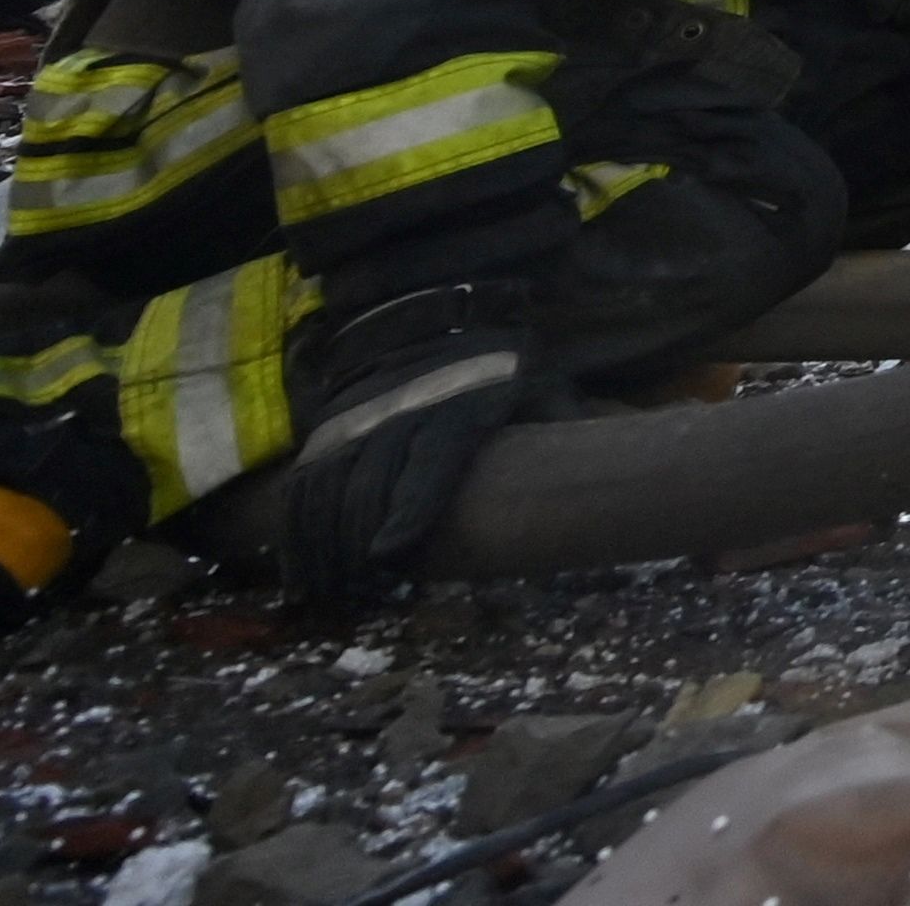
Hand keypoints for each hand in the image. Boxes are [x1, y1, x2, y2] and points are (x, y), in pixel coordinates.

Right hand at [271, 279, 537, 605]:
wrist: (446, 313)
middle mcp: (400, 417)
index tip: (388, 557)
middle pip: (367, 489)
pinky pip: (303, 480)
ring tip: (326, 592)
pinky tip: (298, 566)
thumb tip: (616, 463)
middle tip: (358, 595)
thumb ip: (563, 426)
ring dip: (320, 546)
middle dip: (355, 549)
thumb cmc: (504, 368)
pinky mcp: (331, 425)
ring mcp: (359, 421)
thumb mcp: (542, 389)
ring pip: (326, 489)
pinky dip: (294, 527)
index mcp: (456, 415)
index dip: (406, 512)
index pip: (427, 468)